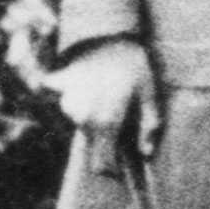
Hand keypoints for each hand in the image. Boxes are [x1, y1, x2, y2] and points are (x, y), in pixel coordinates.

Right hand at [50, 36, 162, 167]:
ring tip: (106, 93)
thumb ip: (149, 127)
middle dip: (105, 135)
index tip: (116, 173)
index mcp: (107, 122)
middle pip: (92, 139)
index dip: (109, 170)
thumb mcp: (151, 96)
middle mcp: (83, 116)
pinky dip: (71, 95)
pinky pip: (62, 98)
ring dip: (91, 114)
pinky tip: (85, 84)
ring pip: (79, 120)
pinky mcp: (58, 86)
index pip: (102, 162)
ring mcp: (67, 101)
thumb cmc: (135, 68)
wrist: (108, 35)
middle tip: (120, 112)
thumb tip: (145, 153)